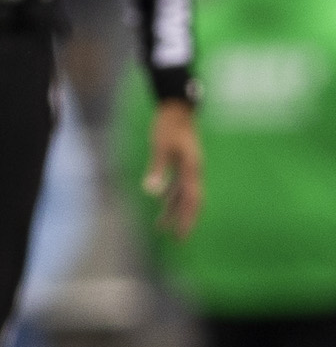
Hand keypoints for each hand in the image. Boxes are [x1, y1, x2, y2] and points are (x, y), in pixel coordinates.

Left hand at [143, 98, 202, 238]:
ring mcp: (190, 167)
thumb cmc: (167, 125)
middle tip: (179, 239)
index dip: (186, 218)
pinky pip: (178, 185)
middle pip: (192, 201)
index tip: (180, 234)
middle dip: (185, 220)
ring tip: (162, 227)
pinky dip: (171, 197)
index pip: (191, 199)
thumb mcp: (160, 147)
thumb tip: (152, 192)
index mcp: (192, 168)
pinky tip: (163, 205)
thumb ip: (157, 169)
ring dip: (174, 210)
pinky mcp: (182, 163)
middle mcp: (195, 170)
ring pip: (184, 195)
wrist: (177, 107)